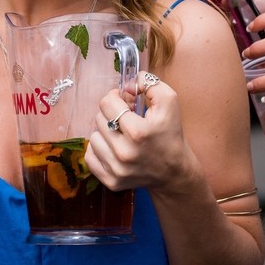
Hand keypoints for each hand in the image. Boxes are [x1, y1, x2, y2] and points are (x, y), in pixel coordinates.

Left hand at [86, 72, 190, 191]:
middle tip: (126, 119)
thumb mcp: (169, 101)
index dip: (115, 97)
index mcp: (138, 132)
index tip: (124, 102)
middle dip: (111, 114)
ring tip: (121, 135)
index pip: (107, 103)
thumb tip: (127, 84)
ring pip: (93, 137)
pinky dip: (100, 150)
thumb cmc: (170, 134)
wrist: (174, 172)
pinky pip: (90, 157)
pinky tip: (114, 148)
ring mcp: (116, 170)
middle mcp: (124, 153)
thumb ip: (149, 83)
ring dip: (106, 132)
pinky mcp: (110, 181)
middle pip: (99, 119)